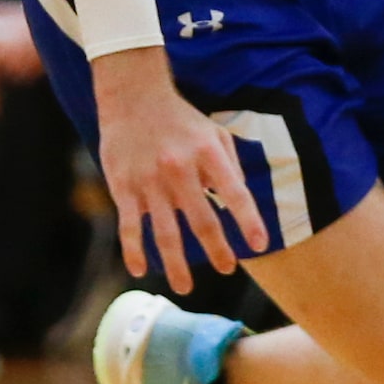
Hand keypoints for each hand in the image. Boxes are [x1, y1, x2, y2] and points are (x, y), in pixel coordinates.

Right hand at [93, 46, 268, 293]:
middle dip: (217, 250)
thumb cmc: (180, 118)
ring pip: (166, 232)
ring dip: (177, 264)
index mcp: (208, 153)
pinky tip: (141, 269)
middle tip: (227, 269)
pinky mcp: (123, 186)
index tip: (259, 244)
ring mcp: (150, 181)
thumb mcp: (214, 132)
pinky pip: (130, 226)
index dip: (249, 220)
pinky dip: (135, 250)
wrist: (133, 96)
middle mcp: (180, 169)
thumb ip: (229, 166)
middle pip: (202, 220)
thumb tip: (239, 204)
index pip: (235, 192)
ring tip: (186, 288)